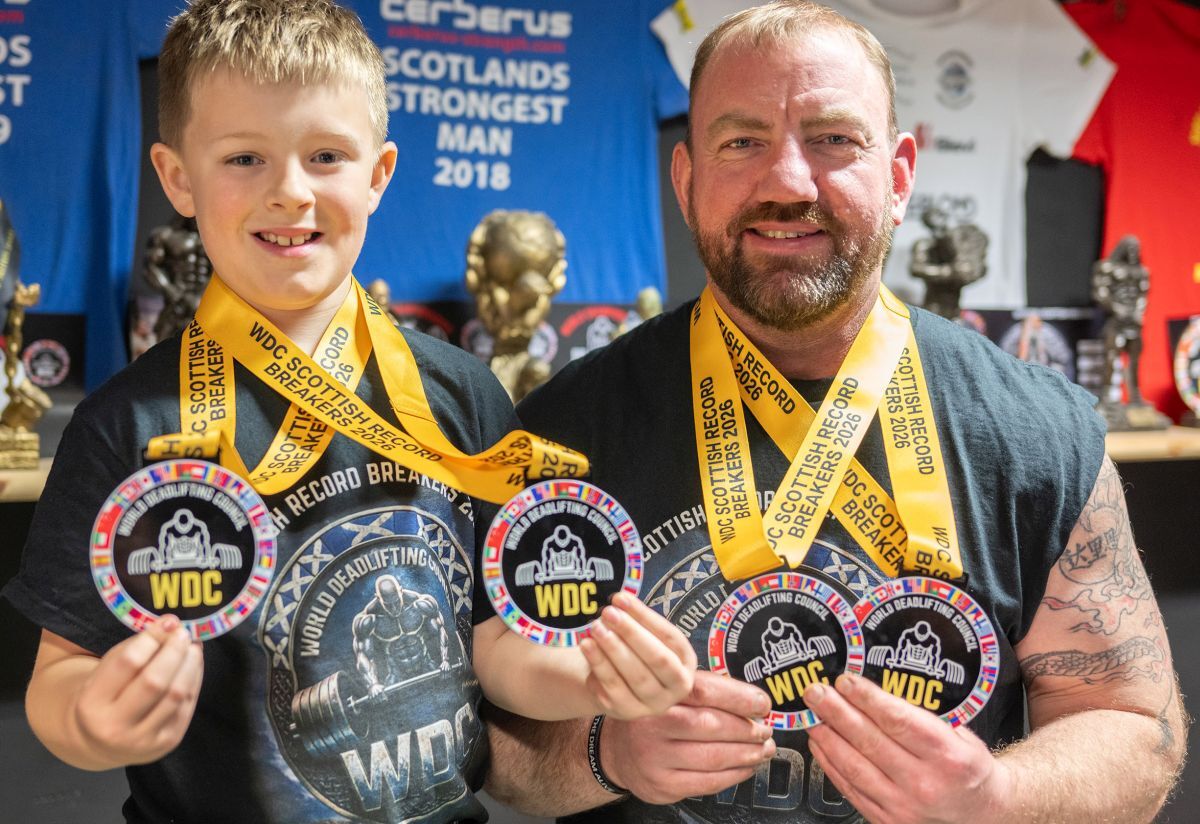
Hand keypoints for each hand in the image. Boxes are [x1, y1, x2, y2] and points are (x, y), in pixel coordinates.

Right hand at [72, 615, 203, 765]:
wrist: (101, 743)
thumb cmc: (105, 696)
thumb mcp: (106, 670)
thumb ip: (135, 646)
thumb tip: (171, 623)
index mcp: (92, 704)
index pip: (128, 664)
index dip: (152, 639)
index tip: (167, 623)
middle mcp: (115, 727)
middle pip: (155, 681)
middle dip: (174, 652)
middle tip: (184, 633)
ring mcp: (144, 739)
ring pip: (176, 694)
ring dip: (190, 664)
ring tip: (193, 646)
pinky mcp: (168, 742)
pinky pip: (187, 705)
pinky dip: (194, 680)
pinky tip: (193, 665)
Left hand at [579, 592, 696, 719]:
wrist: (618, 683)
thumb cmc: (636, 651)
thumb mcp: (644, 636)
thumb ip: (637, 621)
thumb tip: (620, 601)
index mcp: (686, 661)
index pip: (670, 637)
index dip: (645, 617)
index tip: (620, 598)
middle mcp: (677, 686)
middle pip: (657, 659)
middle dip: (632, 633)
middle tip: (608, 613)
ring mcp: (653, 703)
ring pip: (636, 677)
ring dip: (613, 649)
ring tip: (595, 627)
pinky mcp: (628, 712)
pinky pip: (613, 690)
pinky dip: (599, 666)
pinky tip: (587, 647)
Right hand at [599, 670, 776, 803]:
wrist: (616, 750)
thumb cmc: (651, 717)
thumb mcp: (669, 693)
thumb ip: (704, 691)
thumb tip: (751, 701)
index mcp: (659, 694)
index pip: (705, 691)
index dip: (740, 698)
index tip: (762, 704)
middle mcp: (653, 723)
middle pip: (711, 725)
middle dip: (747, 730)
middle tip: (765, 730)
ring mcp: (656, 757)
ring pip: (713, 757)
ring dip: (747, 754)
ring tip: (762, 750)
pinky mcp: (663, 784)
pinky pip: (708, 782)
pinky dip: (734, 775)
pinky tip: (745, 767)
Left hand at [805, 673, 1011, 823]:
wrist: (983, 815)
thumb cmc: (968, 769)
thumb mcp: (961, 735)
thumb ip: (923, 716)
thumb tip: (877, 691)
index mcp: (948, 757)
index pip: (899, 722)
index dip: (867, 699)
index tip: (845, 681)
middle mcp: (925, 784)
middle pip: (870, 741)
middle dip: (837, 712)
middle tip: (815, 692)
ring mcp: (904, 807)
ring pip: (854, 767)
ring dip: (827, 737)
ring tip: (812, 714)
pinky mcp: (887, 821)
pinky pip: (850, 788)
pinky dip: (830, 764)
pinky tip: (821, 744)